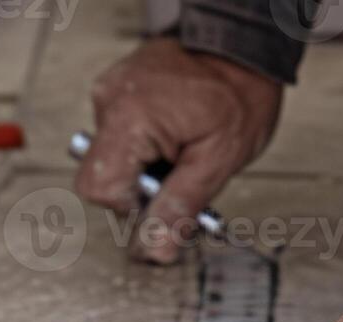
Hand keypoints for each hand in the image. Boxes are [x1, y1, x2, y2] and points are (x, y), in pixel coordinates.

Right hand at [77, 38, 280, 262]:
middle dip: (140, 190)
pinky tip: (172, 140)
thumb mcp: (219, 160)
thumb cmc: (238, 93)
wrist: (242, 49)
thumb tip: (154, 251)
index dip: (132, 206)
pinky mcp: (116, 93)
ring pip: (112, 160)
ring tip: (182, 154)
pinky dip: (144, 149)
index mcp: (129, 117)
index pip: (101, 189)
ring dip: (144, 170)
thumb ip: (181, 207)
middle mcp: (109, 101)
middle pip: (101, 177)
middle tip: (181, 177)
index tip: (165, 199)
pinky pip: (119, 138)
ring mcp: (109, 94)